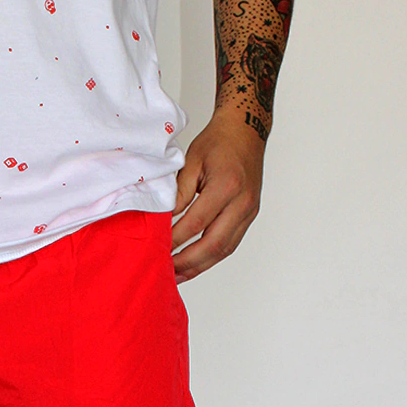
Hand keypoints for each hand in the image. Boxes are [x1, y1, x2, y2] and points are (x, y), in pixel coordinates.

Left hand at [171, 110, 265, 282]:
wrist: (246, 130)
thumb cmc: (219, 142)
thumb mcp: (191, 161)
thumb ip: (178, 193)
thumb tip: (164, 221)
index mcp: (227, 186)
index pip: (196, 223)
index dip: (175, 240)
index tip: (156, 250)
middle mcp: (242, 202)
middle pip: (213, 245)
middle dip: (187, 263)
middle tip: (165, 273)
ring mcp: (249, 211)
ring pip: (224, 249)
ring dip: (199, 266)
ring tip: (177, 276)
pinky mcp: (250, 215)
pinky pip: (230, 244)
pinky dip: (211, 257)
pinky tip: (194, 264)